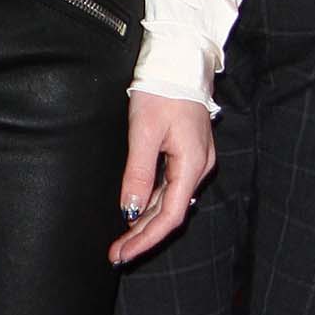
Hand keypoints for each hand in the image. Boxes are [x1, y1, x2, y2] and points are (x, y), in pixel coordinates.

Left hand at [111, 92, 215, 263]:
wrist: (179, 60)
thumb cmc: (162, 91)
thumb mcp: (144, 132)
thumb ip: (138, 174)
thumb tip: (129, 210)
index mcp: (192, 165)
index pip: (169, 216)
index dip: (145, 239)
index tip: (122, 254)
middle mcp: (198, 167)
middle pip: (170, 212)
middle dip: (142, 235)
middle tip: (116, 254)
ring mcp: (195, 160)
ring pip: (169, 201)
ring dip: (145, 221)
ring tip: (122, 240)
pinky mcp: (187, 152)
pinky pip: (169, 186)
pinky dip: (151, 202)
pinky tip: (135, 212)